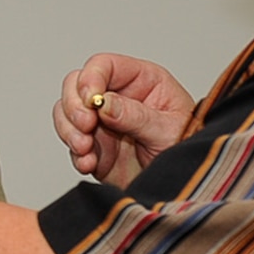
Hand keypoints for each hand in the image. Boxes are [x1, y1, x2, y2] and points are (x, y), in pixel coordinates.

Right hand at [51, 53, 195, 186]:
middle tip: (85, 125)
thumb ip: (136, 115)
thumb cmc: (187, 149)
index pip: (104, 66)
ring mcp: (103, 123)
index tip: (90, 100)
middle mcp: (118, 98)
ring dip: (69, 130)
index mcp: (141, 81)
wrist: (185, 188)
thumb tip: (104, 103)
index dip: (91, 78)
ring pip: (66, 113)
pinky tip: (89, 163)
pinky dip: (75, 154)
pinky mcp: (94, 148)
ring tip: (85, 148)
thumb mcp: (168, 129)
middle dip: (73, 106)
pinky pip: (71, 144)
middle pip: (76, 85)